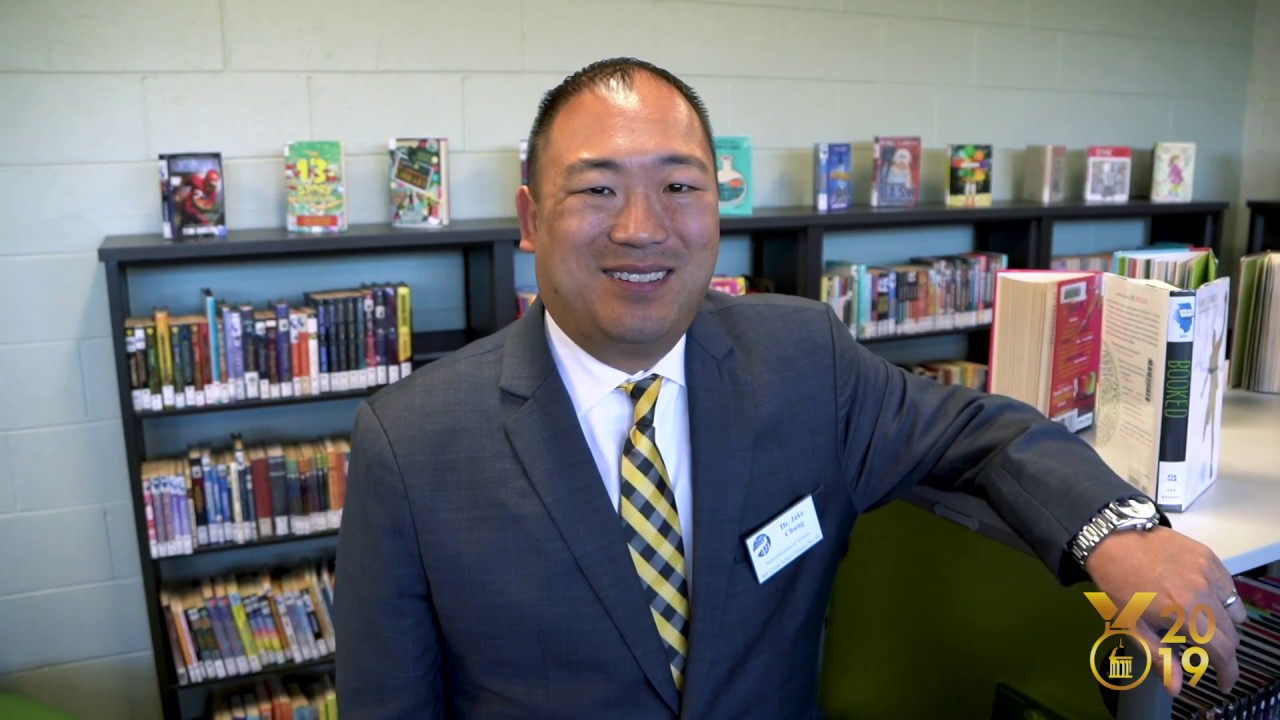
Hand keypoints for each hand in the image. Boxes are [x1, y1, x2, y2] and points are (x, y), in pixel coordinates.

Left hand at [1084, 526, 1247, 695]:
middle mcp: (1203, 592)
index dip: (1228, 672)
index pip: (1222, 650)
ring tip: (1203, 624)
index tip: (1223, 683)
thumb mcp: (1131, 625)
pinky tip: (1202, 599)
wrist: (1112, 539)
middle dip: (1222, 650)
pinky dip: (1222, 599)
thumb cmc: (1117, 584)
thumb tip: (1175, 687)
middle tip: (1204, 652)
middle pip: (1231, 633)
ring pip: (1235, 610)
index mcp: (1184, 612)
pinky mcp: (1209, 556)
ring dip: (1225, 624)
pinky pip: (1229, 586)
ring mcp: (1209, 571)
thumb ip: (1158, 656)